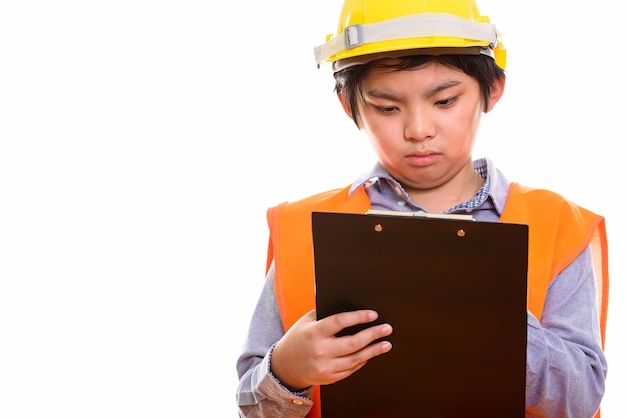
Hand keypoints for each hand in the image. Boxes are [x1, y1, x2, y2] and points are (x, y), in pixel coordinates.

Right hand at [270, 309, 392, 390]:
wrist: (284, 367)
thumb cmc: (297, 338)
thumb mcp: (305, 321)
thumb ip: (323, 310)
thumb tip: (339, 295)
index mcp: (314, 333)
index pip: (340, 322)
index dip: (359, 317)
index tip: (373, 314)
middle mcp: (320, 351)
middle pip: (353, 343)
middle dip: (373, 335)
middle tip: (386, 328)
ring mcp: (325, 367)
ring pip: (356, 359)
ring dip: (373, 351)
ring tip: (386, 343)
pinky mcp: (329, 378)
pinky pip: (351, 369)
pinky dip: (362, 361)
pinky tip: (370, 354)